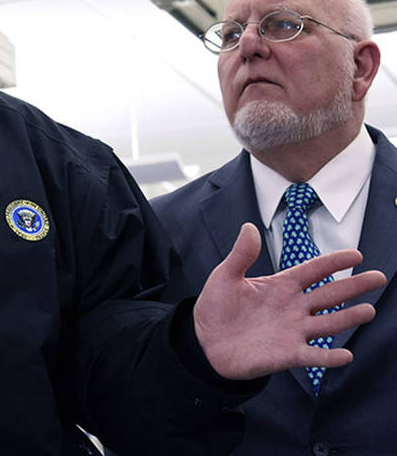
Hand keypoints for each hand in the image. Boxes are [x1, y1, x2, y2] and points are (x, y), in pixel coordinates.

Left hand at [193, 223, 385, 379]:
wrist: (205, 342)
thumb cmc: (217, 307)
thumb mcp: (225, 276)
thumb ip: (241, 255)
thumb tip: (249, 227)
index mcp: (281, 286)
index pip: (312, 271)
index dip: (333, 262)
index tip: (356, 255)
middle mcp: (293, 308)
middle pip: (329, 295)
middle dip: (354, 286)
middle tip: (378, 277)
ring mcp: (293, 331)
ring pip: (328, 324)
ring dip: (348, 318)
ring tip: (369, 311)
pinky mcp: (287, 355)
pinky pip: (313, 356)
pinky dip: (328, 357)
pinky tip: (345, 355)